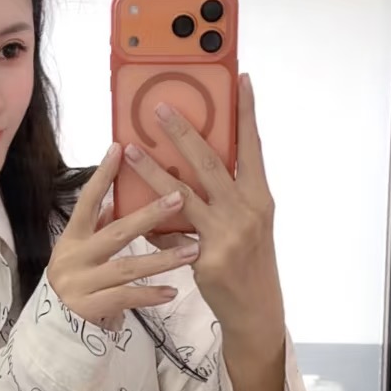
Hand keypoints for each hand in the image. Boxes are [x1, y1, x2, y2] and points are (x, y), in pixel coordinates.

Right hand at [48, 146, 199, 324]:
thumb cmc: (79, 282)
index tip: (120, 149)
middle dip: (149, 214)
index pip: (87, 201)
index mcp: (72, 238)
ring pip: (127, 268)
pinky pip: (127, 299)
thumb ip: (98, 226)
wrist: (57, 329)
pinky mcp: (91, 309)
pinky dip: (151, 294)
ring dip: (163, 259)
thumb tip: (117, 196)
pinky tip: (174, 290)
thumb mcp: (83, 251)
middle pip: (115, 232)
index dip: (102, 176)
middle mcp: (73, 258)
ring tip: (193, 250)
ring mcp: (81, 284)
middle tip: (179, 198)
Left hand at [123, 74, 280, 324]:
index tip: (241, 80)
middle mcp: (247, 209)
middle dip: (182, 132)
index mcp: (259, 196)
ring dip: (153, 169)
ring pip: (183, 192)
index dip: (246, 112)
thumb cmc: (251, 262)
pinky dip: (153, 222)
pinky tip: (132, 209)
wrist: (257, 310)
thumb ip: (228, 195)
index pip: (253, 146)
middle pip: (210, 161)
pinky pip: (171, 232)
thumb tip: (194, 166)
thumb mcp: (250, 222)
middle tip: (159, 108)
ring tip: (130, 148)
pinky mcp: (209, 256)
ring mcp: (228, 233)